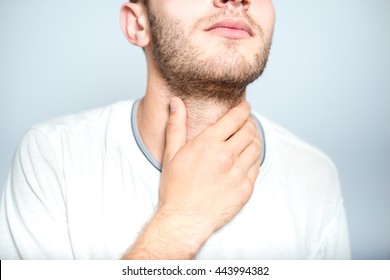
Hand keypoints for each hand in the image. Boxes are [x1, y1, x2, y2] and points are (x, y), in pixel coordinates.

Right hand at [158, 97, 260, 248]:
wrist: (184, 220)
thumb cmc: (176, 188)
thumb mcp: (171, 154)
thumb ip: (176, 125)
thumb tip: (176, 101)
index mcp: (208, 144)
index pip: (235, 118)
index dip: (243, 109)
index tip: (245, 106)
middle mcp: (226, 157)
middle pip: (249, 130)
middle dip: (249, 122)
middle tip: (246, 123)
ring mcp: (238, 174)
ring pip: (256, 147)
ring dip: (254, 139)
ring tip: (247, 139)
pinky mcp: (246, 189)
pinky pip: (257, 167)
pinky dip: (254, 159)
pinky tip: (246, 159)